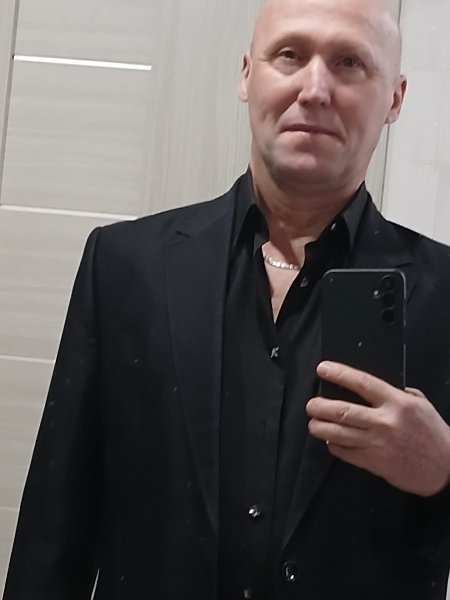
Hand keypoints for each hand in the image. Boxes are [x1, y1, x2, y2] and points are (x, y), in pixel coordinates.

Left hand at [306, 361, 449, 496]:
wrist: (447, 468)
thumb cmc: (433, 434)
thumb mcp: (420, 404)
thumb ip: (397, 393)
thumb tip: (372, 388)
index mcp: (397, 403)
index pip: (362, 383)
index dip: (339, 374)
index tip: (323, 369)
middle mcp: (385, 422)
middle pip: (343, 410)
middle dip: (320, 406)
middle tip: (311, 404)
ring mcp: (378, 444)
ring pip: (338, 433)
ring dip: (320, 427)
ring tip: (313, 423)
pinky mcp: (374, 463)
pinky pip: (345, 453)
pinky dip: (333, 446)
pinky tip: (330, 441)